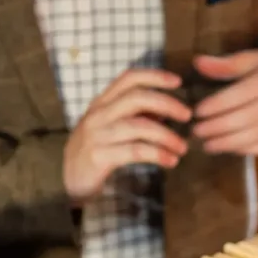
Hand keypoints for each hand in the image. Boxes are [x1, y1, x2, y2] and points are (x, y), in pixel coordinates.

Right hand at [64, 69, 190, 203]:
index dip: (154, 76)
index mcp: (102, 102)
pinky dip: (157, 154)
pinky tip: (170, 161)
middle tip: (187, 116)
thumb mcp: (111, 127)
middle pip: (137, 98)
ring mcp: (97, 135)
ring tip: (182, 148)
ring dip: (166, 135)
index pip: (129, 78)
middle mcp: (98, 114)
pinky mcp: (99, 156)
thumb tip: (166, 111)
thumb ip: (134, 116)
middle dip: (167, 104)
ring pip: (138, 126)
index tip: (178, 81)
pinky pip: (134, 151)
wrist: (69, 182)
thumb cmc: (96, 151)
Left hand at [191, 51, 257, 155]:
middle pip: (247, 118)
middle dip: (218, 128)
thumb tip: (198, 63)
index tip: (197, 113)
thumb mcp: (256, 58)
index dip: (216, 105)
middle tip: (197, 132)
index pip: (240, 95)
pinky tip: (232, 149)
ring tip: (209, 145)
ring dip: (230, 143)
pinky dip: (250, 150)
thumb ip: (227, 64)